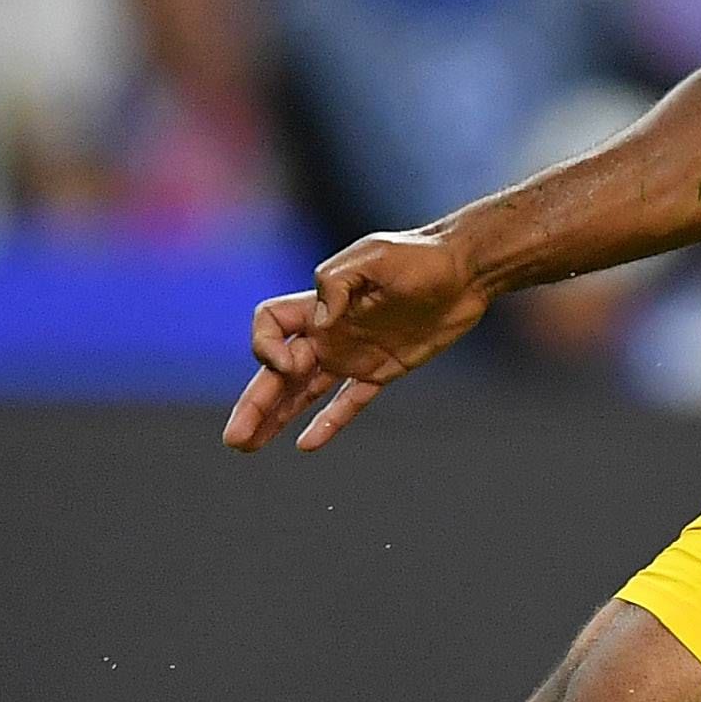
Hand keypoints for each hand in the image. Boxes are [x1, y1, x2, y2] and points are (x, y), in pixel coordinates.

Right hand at [221, 227, 493, 452]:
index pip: (269, 325)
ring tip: (248, 445)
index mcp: (318, 304)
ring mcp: (354, 353)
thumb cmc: (419, 256)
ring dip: (277, 417)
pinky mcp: (382, 370)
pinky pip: (348, 402)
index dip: (266, 347)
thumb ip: (337, 282)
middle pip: (277, 371)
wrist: (466, 271)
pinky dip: (328, 423)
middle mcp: (329, 332)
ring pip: (304, 392)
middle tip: (234, 438)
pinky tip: (306, 444)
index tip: (291, 362)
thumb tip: (320, 324)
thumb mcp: (373, 257)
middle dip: (255, 403)